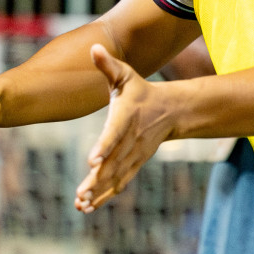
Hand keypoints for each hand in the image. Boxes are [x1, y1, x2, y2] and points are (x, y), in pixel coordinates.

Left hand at [74, 45, 179, 211]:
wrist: (172, 111)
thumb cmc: (141, 91)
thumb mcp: (126, 75)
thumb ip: (108, 64)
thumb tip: (94, 47)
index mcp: (127, 117)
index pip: (115, 133)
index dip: (104, 146)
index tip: (92, 160)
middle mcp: (132, 139)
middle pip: (114, 161)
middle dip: (98, 179)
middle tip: (81, 193)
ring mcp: (134, 154)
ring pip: (116, 176)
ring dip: (99, 191)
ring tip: (81, 204)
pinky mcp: (134, 163)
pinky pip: (120, 182)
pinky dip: (105, 195)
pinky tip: (88, 207)